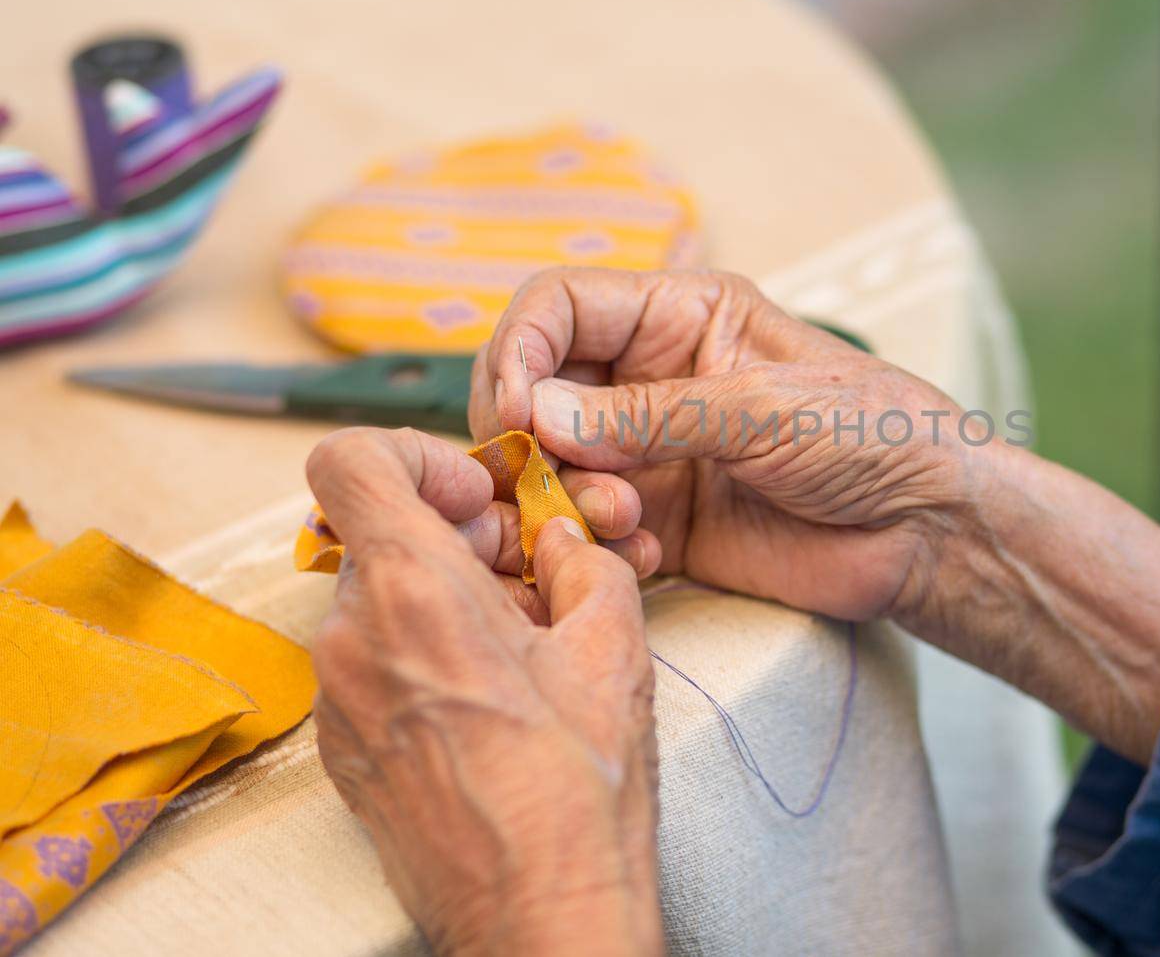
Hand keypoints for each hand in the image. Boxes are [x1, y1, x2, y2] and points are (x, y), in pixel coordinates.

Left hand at [305, 427, 662, 955]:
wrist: (539, 914)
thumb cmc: (576, 792)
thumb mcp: (613, 646)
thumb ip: (584, 562)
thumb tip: (559, 542)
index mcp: (414, 593)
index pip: (350, 461)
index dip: (417, 456)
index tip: (479, 497)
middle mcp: (353, 638)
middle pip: (382, 534)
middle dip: (460, 537)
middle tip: (533, 571)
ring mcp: (338, 699)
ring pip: (381, 600)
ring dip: (448, 596)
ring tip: (527, 640)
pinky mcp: (343, 748)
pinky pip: (374, 661)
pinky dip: (426, 651)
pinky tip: (496, 693)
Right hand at [470, 269, 1159, 765]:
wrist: (931, 532)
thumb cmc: (874, 436)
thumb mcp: (763, 408)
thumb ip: (649, 414)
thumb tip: (533, 416)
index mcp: (680, 315)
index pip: (557, 305)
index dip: (518, 349)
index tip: (512, 411)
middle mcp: (651, 377)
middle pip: (535, 386)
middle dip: (528, 434)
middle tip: (547, 477)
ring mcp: (653, 452)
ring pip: (552, 465)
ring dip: (564, 496)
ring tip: (624, 519)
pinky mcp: (662, 524)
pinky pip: (589, 530)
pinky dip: (596, 546)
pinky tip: (647, 559)